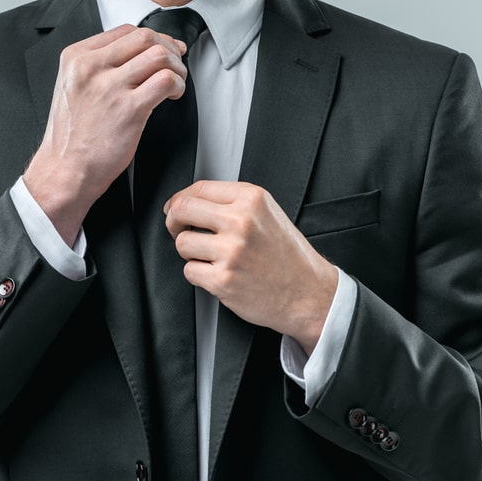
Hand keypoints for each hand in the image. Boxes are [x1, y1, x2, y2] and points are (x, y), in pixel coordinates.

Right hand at [24, 25, 188, 243]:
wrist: (64, 170)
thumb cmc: (72, 136)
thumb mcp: (73, 87)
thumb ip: (98, 67)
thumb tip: (137, 55)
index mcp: (77, 57)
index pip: (125, 31)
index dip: (152, 37)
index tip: (164, 48)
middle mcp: (91, 67)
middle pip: (145, 37)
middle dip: (168, 48)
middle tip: (175, 64)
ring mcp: (110, 86)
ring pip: (159, 55)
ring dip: (176, 67)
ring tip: (175, 82)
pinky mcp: (129, 109)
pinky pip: (166, 81)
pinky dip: (177, 85)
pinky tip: (172, 96)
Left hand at [164, 181, 338, 353]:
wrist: (308, 292)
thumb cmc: (288, 255)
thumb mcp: (268, 213)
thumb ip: (233, 203)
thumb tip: (190, 201)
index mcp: (251, 199)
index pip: (198, 188)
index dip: (179, 199)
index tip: (175, 208)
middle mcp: (241, 221)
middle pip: (182, 210)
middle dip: (173, 221)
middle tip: (178, 229)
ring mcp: (231, 251)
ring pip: (182, 243)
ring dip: (190, 252)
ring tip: (210, 256)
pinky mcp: (223, 279)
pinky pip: (190, 271)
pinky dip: (199, 274)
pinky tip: (218, 273)